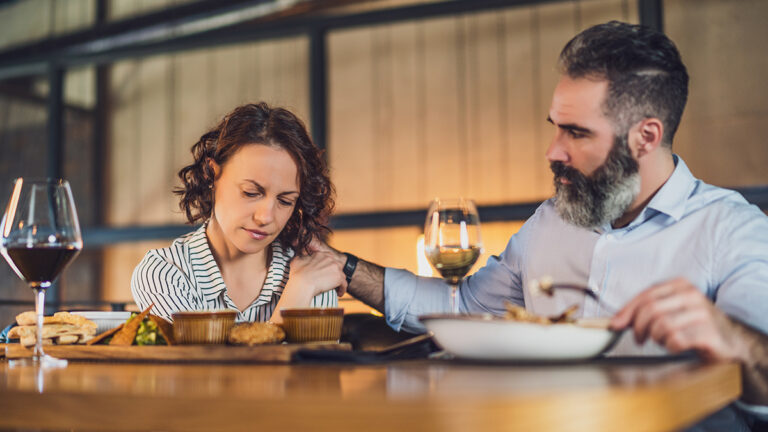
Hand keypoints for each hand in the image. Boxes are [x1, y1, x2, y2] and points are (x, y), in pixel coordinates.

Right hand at [288, 250, 346, 298]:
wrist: (302, 284)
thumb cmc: (298, 275)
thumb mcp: (296, 261)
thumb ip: (301, 258)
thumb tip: (300, 258)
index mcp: (321, 254)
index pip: (328, 259)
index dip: (327, 267)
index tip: (325, 273)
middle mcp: (330, 259)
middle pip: (336, 266)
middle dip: (334, 273)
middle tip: (330, 281)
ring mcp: (336, 268)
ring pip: (341, 275)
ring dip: (339, 281)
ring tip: (335, 288)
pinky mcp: (339, 278)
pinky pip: (344, 284)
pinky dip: (342, 289)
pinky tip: (339, 293)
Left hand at [609, 278, 741, 361]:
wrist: (731, 342)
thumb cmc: (695, 325)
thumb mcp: (671, 310)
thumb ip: (646, 311)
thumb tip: (616, 321)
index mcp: (680, 285)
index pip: (645, 296)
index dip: (627, 311)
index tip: (615, 325)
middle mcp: (692, 295)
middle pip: (651, 310)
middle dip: (638, 327)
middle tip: (639, 339)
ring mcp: (702, 313)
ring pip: (662, 325)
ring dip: (656, 338)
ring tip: (663, 341)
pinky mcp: (708, 332)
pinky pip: (676, 340)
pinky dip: (671, 347)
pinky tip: (677, 346)